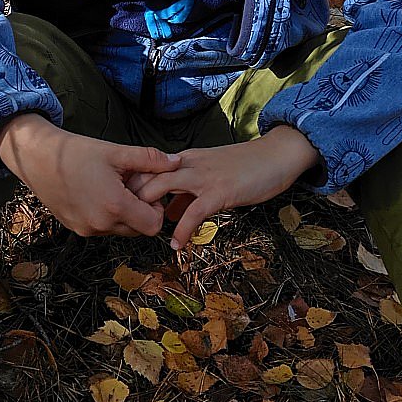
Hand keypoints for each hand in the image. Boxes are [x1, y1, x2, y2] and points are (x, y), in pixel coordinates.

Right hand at [0, 114, 179, 238]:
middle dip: (140, 210)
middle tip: (129, 186)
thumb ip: (150, 160)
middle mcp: (100, 225)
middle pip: (138, 229)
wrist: (38, 158)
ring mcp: (86, 229)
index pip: (153, 225)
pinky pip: (102, 229)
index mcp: (114, 207)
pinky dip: (106, 215)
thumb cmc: (76, 153)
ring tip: (112, 187)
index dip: (156, 209)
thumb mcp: (116, 152)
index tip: (146, 189)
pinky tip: (97, 193)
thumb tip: (175, 162)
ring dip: (123, 213)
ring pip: (120, 230)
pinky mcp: (76, 228)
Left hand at [133, 126, 320, 249]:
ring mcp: (203, 177)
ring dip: (148, 212)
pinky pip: (193, 213)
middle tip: (127, 222)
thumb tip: (169, 214)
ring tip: (144, 232)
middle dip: (130, 199)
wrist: (278, 155)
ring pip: (161, 188)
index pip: (146, 168)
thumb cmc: (247, 167)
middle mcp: (188, 164)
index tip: (122, 206)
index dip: (130, 187)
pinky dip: (181, 231)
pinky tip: (176, 246)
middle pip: (145, 176)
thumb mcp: (211, 176)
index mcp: (185, 160)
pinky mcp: (219, 192)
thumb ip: (187, 192)